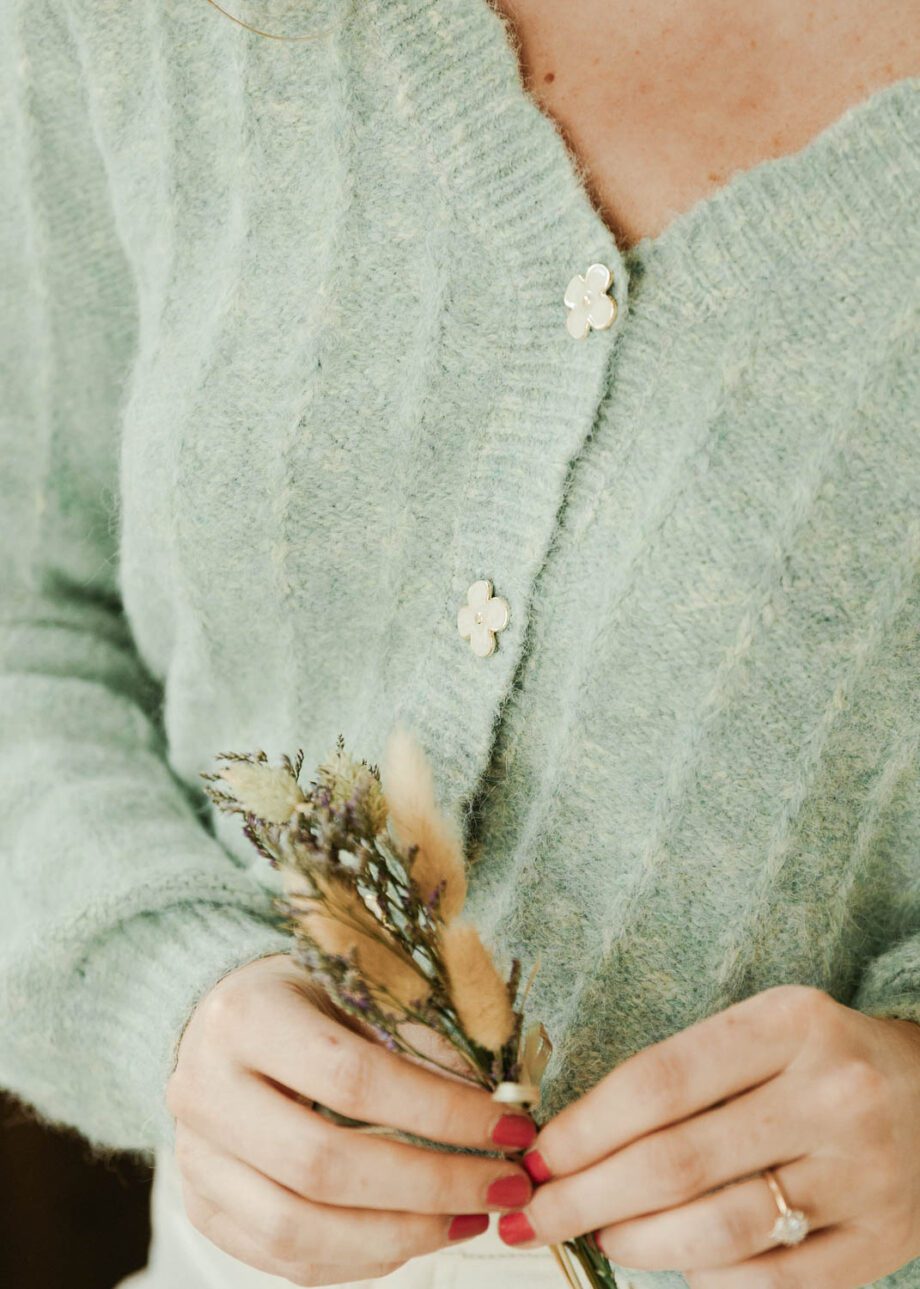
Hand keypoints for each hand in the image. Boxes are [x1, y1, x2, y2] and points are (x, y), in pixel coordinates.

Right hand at [166, 952, 536, 1285]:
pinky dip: (361, 1258)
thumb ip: (416, 1031)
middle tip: (504, 1184)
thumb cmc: (304, 994)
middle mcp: (203, 1090)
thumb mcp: (356, 984)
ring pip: (297, 1229)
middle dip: (430, 1185)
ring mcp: (194, 1158)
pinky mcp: (202, 1207)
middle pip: (322, 1165)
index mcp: (244, 1017)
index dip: (439, 1111)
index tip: (509, 1126)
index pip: (352, 1079)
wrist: (220, 1019)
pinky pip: (284, 1258)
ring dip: (401, 1235)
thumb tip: (499, 1095)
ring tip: (470, 1216)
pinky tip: (417, 1234)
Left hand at [495, 984, 919, 1287]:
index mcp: (789, 1024)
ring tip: (600, 1233)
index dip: (584, 1128)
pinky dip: (709, 1279)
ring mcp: (860, 1174)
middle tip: (534, 1213)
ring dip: (637, 1241)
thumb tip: (574, 1144)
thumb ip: (683, 1077)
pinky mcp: (881, 1240)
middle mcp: (829, 1095)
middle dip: (586, 1196)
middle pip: (676, 1162)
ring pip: (719, 1229)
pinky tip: (677, 1262)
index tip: (536, 1155)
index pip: (658, 1082)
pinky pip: (773, 1282)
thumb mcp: (763, 1032)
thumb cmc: (820, 1059)